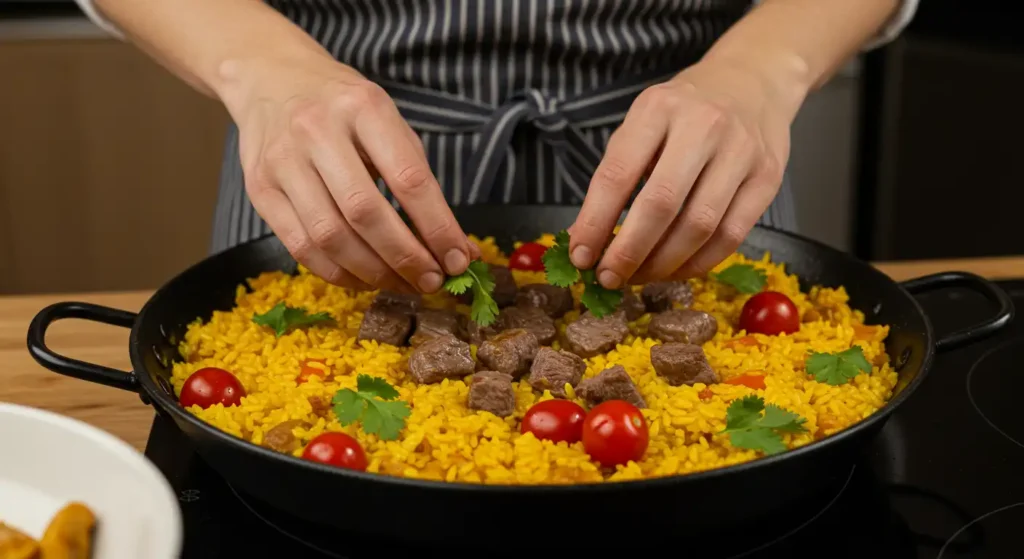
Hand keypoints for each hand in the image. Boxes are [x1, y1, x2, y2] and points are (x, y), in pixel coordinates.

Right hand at [221, 53, 476, 292]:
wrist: (272, 79)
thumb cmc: (343, 108)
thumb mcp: (387, 121)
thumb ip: (420, 181)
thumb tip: (457, 247)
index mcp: (363, 108)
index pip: (408, 178)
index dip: (437, 227)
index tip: (458, 259)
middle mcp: (317, 131)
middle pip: (364, 213)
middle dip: (406, 258)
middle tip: (432, 282)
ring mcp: (283, 162)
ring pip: (330, 237)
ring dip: (373, 272)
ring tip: (402, 284)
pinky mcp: (260, 190)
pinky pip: (301, 247)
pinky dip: (338, 273)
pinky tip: (364, 278)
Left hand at [568, 56, 805, 287]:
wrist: (752, 83)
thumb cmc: (684, 113)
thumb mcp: (642, 125)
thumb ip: (614, 178)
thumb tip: (583, 240)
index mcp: (657, 108)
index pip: (618, 174)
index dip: (595, 222)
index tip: (580, 256)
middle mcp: (703, 125)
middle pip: (661, 204)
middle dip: (629, 251)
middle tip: (608, 278)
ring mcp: (741, 151)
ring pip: (699, 226)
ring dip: (663, 263)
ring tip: (639, 277)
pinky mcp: (768, 178)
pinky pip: (731, 236)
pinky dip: (698, 263)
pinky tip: (675, 270)